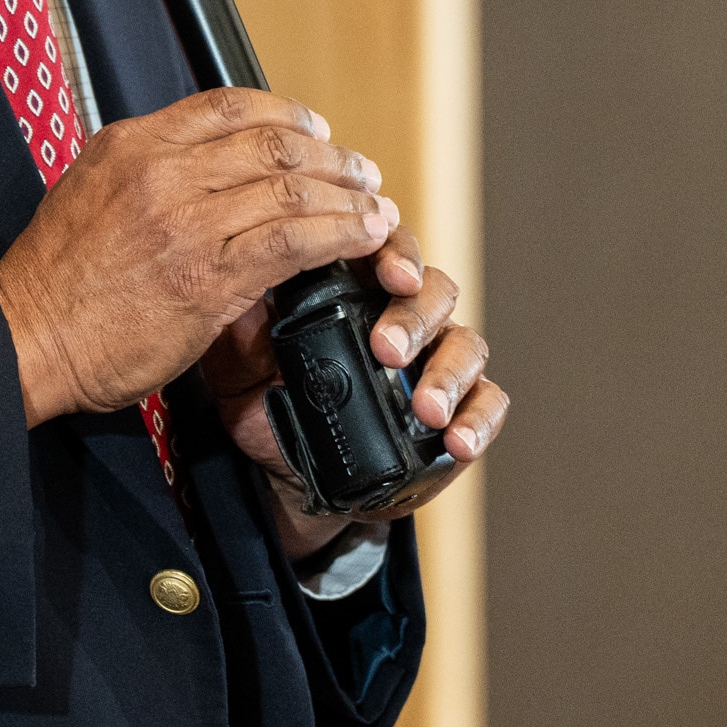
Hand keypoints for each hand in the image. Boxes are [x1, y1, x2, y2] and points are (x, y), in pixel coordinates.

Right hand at [0, 89, 397, 425]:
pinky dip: (339, 234)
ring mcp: (186, 222)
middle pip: (271, 143)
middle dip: (330, 158)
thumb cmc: (55, 281)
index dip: (286, 114)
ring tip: (375, 208)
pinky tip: (362, 238)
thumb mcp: (89, 192)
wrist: (25, 340)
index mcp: (131, 144)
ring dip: (347, 197)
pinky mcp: (208, 277)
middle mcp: (161, 171)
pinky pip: (293, 241)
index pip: (228, 105)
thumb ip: (146, 172)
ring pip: (292, 189)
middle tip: (360, 173)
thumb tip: (203, 166)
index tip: (316, 131)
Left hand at [201, 224, 506, 561]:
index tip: (387, 273)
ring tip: (425, 408)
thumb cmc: (272, 407)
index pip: (387, 249)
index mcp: (359, 291)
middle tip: (387, 348)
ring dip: (448, 372)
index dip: (393, 252)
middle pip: (434, 291)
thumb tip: (238, 280)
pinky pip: (489, 404)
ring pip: (467, 344)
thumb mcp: (242, 367)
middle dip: (415, 317)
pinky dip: (479, 420)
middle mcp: (406, 318)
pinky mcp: (461, 410)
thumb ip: (242, 329)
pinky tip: (457, 439)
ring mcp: (437, 362)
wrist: (292, 477)